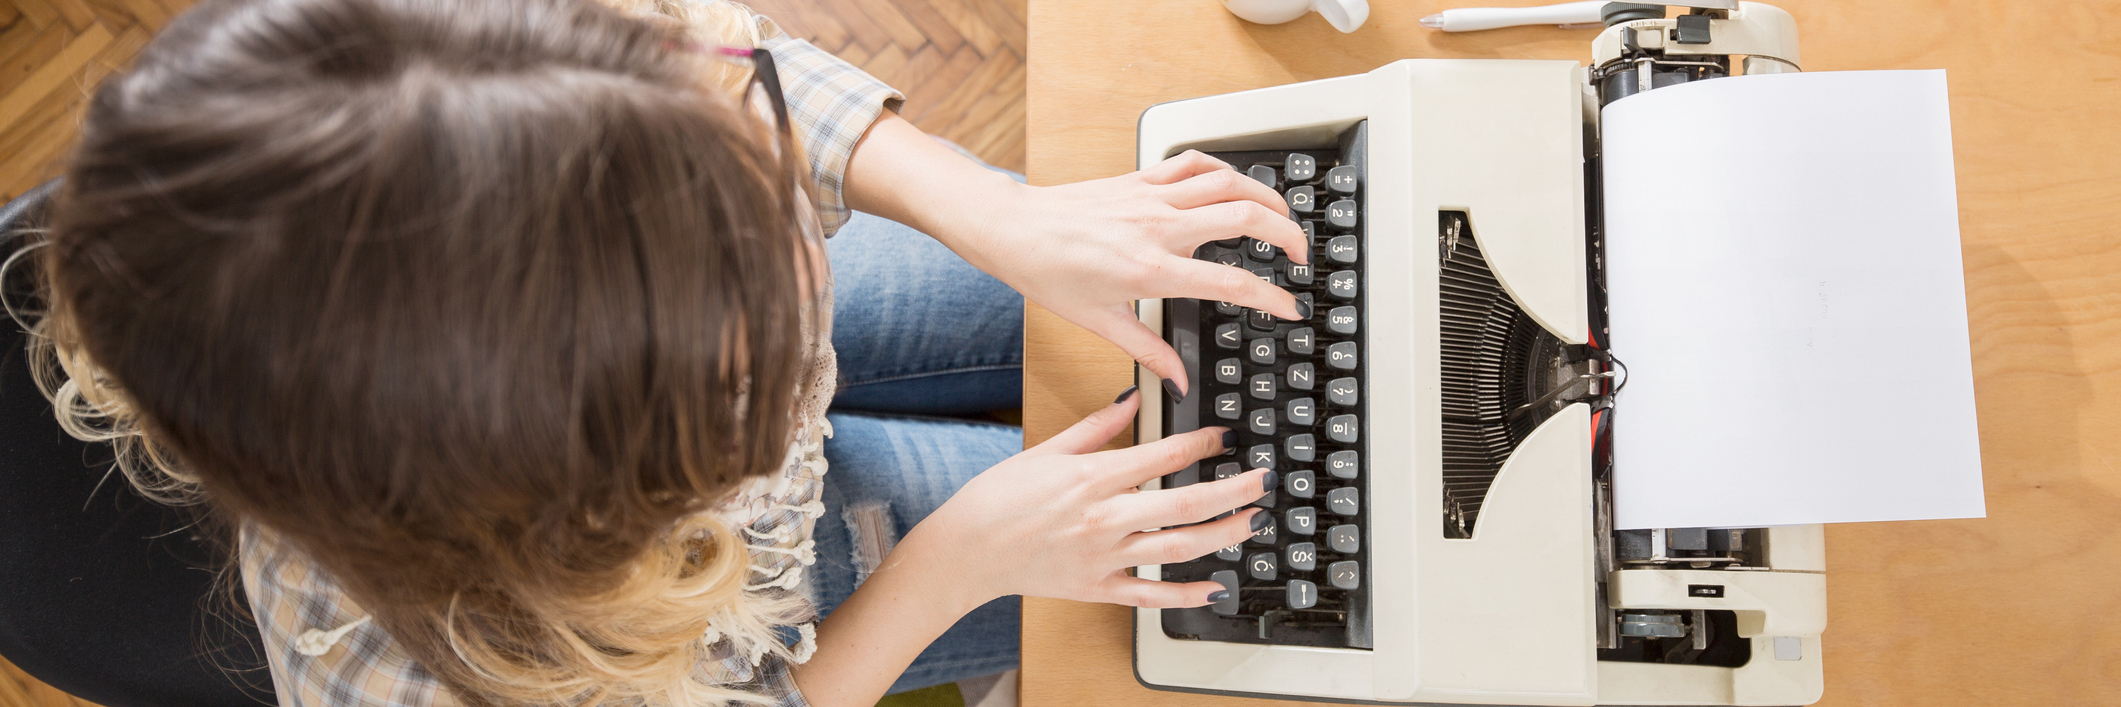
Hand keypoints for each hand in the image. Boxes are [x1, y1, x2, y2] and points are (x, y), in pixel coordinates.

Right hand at [894, 388, 1272, 608]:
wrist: (966, 550)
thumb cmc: (997, 499)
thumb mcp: (1047, 450)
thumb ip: (1096, 427)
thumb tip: (1132, 398)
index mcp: (1093, 478)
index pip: (1164, 456)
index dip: (1204, 444)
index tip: (1226, 438)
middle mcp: (1104, 518)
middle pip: (1184, 504)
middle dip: (1232, 492)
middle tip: (1260, 481)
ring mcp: (1104, 557)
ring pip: (1177, 548)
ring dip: (1222, 535)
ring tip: (1251, 523)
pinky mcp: (1098, 586)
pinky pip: (1150, 594)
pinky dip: (1185, 593)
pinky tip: (1215, 586)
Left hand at [949, 151, 1308, 396]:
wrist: (1014, 230)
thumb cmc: (1049, 273)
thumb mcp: (1101, 323)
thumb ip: (1149, 352)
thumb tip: (1177, 382)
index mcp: (1151, 270)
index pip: (1230, 283)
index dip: (1271, 297)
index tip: (1289, 307)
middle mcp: (1158, 228)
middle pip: (1245, 218)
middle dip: (1287, 234)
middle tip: (1300, 255)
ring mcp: (1151, 197)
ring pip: (1228, 182)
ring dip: (1265, 197)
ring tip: (1281, 217)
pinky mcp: (1140, 178)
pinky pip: (1194, 163)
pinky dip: (1223, 169)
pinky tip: (1233, 184)